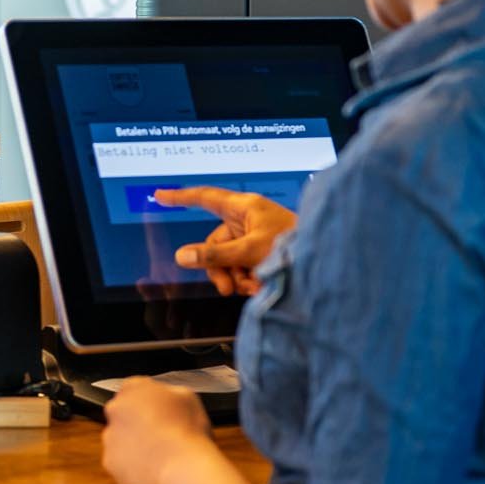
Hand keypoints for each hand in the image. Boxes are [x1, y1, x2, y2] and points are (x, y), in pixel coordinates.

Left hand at [102, 377, 214, 483]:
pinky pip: (120, 462)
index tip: (160, 412)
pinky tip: (152, 469)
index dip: (149, 402)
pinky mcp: (110, 462)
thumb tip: (166, 399)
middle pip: (123, 413)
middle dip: (137, 422)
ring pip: (119, 439)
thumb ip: (169, 393)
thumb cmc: (189, 432)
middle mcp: (116, 409)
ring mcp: (110, 437)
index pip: (134, 388)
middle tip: (161, 434)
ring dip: (133, 444)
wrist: (183, 469)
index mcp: (134, 388)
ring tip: (160, 455)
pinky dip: (132, 466)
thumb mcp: (187, 398)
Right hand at [150, 188, 297, 295]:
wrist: (324, 258)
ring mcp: (254, 236)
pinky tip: (261, 286)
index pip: (204, 197)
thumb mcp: (248, 250)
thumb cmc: (294, 243)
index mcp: (243, 207)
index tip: (160, 195)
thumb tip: (183, 256)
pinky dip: (248, 279)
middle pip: (215, 243)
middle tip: (227, 288)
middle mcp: (247, 220)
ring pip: (228, 259)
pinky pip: (243, 265)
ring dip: (236, 277)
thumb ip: (214, 255)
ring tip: (252, 287)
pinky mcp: (262, 251)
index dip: (181, 197)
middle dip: (219, 268)